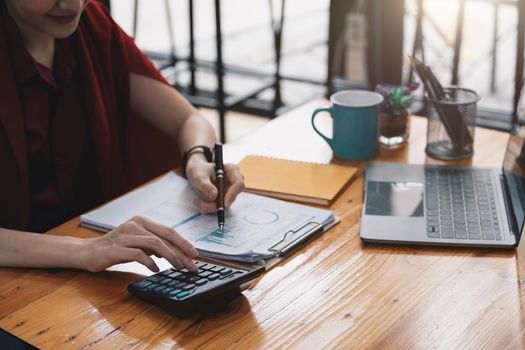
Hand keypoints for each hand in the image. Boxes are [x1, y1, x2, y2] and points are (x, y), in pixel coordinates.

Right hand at [81, 216, 198, 271]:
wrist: (87, 252)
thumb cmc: (116, 248)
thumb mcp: (137, 243)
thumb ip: (154, 245)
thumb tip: (177, 253)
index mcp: (141, 221)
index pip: (168, 231)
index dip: (183, 243)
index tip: (195, 254)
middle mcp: (134, 224)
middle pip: (165, 236)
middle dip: (181, 251)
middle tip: (192, 264)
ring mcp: (125, 235)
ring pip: (154, 243)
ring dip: (170, 256)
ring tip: (178, 267)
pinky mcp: (116, 248)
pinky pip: (138, 254)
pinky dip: (150, 262)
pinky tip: (156, 269)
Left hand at [185, 154, 243, 213]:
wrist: (196, 173)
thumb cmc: (199, 170)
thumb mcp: (198, 176)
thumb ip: (205, 185)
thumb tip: (214, 195)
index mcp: (232, 171)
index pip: (238, 184)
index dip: (232, 194)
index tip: (224, 204)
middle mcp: (233, 182)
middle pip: (231, 197)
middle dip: (217, 204)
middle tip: (203, 205)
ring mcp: (229, 191)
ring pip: (224, 205)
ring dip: (210, 206)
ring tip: (197, 201)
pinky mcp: (224, 199)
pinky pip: (218, 207)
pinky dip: (208, 207)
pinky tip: (199, 201)